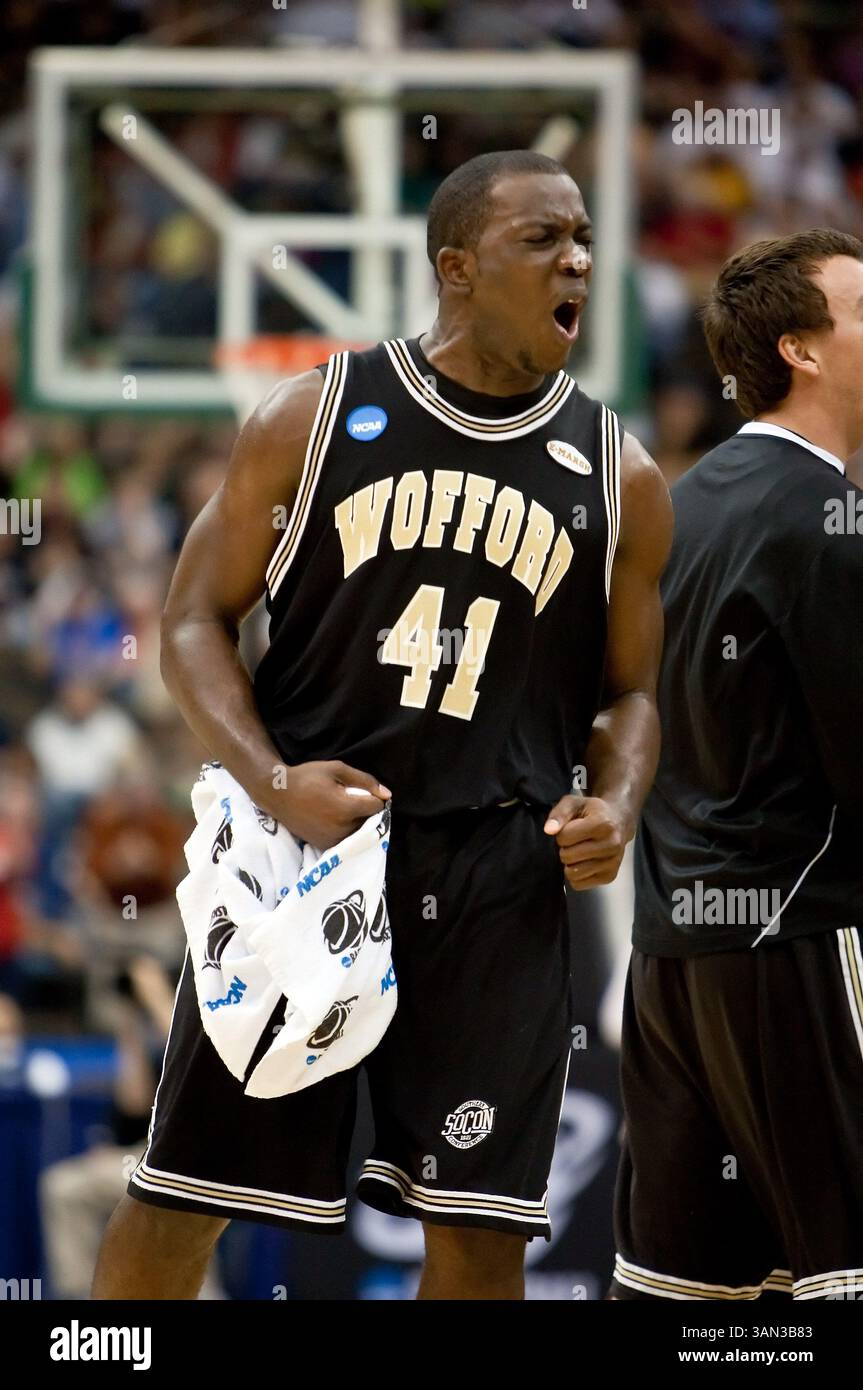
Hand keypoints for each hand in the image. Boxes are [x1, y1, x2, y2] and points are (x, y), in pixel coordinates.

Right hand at [266, 760, 390, 851]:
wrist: (278, 794)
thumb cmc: (308, 777)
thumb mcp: (337, 769)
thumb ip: (365, 781)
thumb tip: (387, 794)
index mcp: (347, 808)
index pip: (377, 807)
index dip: (375, 798)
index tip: (366, 792)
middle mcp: (342, 828)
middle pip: (370, 822)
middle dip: (367, 811)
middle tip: (353, 800)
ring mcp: (332, 840)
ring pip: (359, 833)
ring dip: (358, 823)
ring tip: (344, 810)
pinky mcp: (324, 846)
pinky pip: (345, 840)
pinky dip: (346, 831)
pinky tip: (335, 819)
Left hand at [543, 795, 629, 890]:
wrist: (619, 821)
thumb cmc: (593, 812)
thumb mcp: (574, 803)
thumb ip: (559, 813)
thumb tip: (549, 830)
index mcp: (602, 824)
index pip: (564, 837)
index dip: (562, 833)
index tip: (571, 829)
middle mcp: (611, 844)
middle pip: (567, 856)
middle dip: (565, 848)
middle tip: (574, 841)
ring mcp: (612, 862)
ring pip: (572, 873)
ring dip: (570, 863)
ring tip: (579, 850)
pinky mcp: (610, 876)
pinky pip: (579, 884)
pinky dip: (577, 874)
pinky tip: (584, 861)